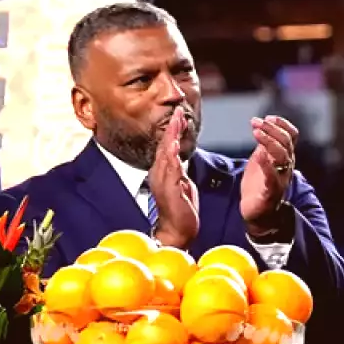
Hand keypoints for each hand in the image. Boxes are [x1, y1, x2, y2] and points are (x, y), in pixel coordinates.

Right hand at [149, 109, 198, 248]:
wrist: (178, 231)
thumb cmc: (181, 210)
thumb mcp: (183, 185)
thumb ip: (180, 172)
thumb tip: (181, 161)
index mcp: (163, 172)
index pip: (168, 146)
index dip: (173, 130)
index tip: (180, 115)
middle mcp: (159, 174)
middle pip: (165, 145)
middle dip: (172, 127)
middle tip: (179, 111)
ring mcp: (163, 182)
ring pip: (167, 154)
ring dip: (172, 136)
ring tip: (177, 121)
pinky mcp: (170, 190)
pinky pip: (171, 170)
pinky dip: (173, 156)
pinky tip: (175, 145)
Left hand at [240, 115, 298, 233]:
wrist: (258, 213)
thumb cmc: (259, 185)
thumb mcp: (261, 160)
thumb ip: (263, 145)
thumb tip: (261, 126)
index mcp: (285, 157)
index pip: (292, 136)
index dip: (283, 124)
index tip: (268, 117)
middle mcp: (287, 166)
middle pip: (286, 142)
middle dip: (272, 129)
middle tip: (256, 122)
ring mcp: (281, 179)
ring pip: (282, 155)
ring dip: (270, 141)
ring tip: (256, 131)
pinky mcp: (272, 192)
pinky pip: (273, 176)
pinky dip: (266, 164)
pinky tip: (258, 155)